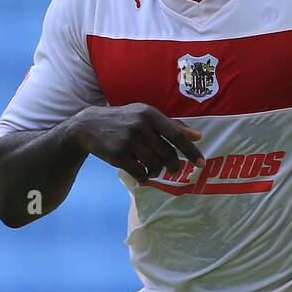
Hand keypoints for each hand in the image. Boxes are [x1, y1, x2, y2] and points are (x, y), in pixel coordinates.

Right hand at [67, 104, 203, 184]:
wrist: (89, 125)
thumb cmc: (125, 120)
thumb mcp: (146, 116)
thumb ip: (172, 125)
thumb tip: (198, 135)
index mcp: (150, 114)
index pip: (176, 135)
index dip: (191, 151)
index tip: (202, 163)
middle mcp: (140, 126)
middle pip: (167, 154)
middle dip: (173, 166)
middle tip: (173, 170)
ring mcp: (127, 140)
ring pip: (154, 164)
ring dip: (157, 172)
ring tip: (154, 171)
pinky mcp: (117, 154)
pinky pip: (139, 172)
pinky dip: (144, 177)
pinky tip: (142, 176)